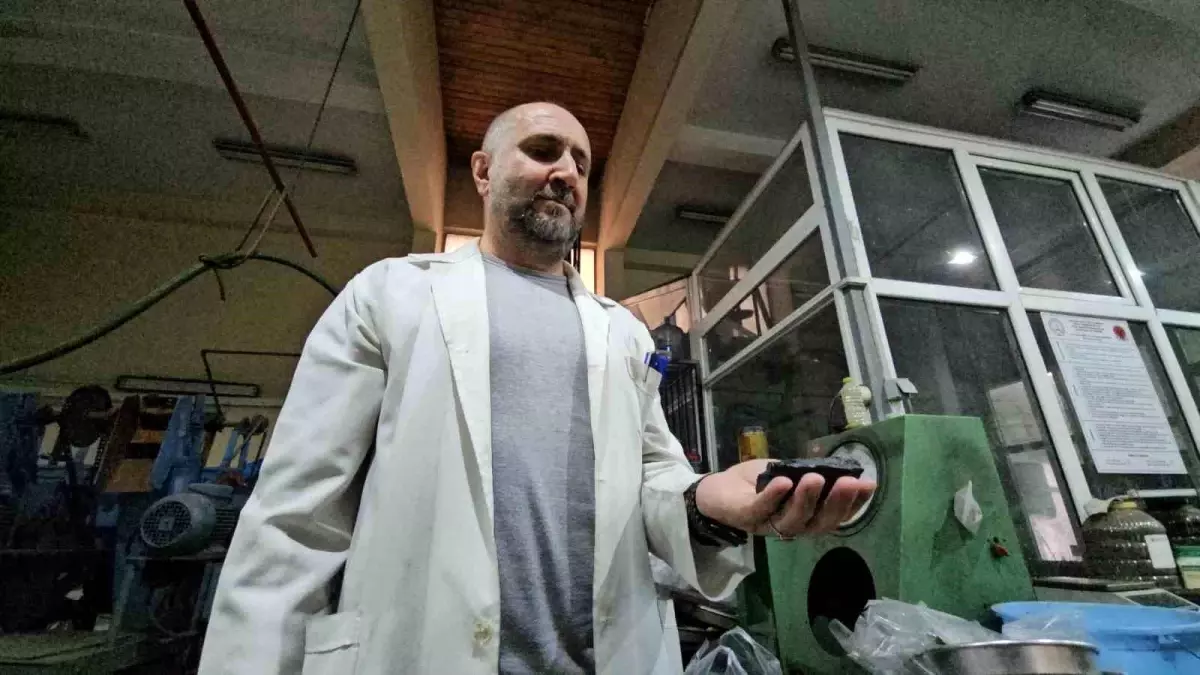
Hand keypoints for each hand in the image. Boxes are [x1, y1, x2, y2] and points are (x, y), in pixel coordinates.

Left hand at [694, 459, 875, 538]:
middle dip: (837, 504)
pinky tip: (784, 482)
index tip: (868, 485)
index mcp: (804, 517)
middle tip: (850, 482)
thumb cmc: (754, 483)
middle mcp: (790, 526)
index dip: (853, 504)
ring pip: (793, 521)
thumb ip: (807, 473)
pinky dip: (774, 497)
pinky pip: (762, 510)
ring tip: (816, 479)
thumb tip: (834, 465)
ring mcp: (768, 525)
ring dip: (806, 500)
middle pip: (819, 523)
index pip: (834, 516)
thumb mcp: (785, 473)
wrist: (714, 489)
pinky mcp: (745, 518)